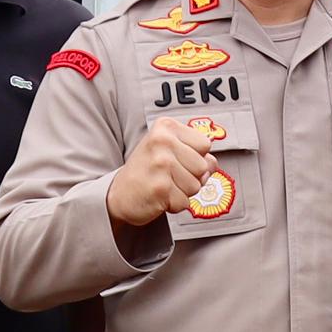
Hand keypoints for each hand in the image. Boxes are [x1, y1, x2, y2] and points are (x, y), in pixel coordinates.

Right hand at [105, 116, 217, 231]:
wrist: (119, 194)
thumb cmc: (147, 171)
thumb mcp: (170, 151)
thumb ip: (196, 153)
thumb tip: (213, 164)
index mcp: (166, 127)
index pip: (205, 144)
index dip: (195, 157)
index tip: (175, 159)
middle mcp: (162, 141)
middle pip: (203, 166)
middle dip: (191, 177)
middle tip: (168, 176)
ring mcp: (161, 164)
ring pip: (196, 186)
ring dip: (182, 192)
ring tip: (163, 185)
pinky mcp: (160, 188)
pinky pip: (185, 202)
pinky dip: (174, 205)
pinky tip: (159, 196)